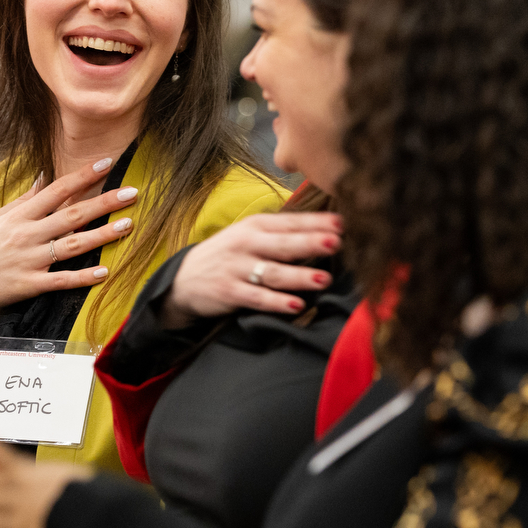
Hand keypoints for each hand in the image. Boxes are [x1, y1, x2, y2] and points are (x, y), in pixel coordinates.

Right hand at [0, 157, 138, 380]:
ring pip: (73, 245)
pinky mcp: (28, 285)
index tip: (107, 163)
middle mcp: (26, 234)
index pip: (56, 189)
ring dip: (103, 235)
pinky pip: (61, 280)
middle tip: (133, 193)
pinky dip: (83, 277)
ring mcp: (29, 260)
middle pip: (72, 214)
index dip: (82, 176)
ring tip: (128, 225)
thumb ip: (24, 201)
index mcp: (19, 216)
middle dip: (104, 202)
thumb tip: (43, 177)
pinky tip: (105, 272)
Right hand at [160, 212, 342, 328]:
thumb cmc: (230, 255)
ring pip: (273, 272)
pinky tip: (297, 305)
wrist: (185, 278)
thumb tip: (326, 232)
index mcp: (256, 226)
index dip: (316, 222)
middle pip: (284, 244)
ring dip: (299, 276)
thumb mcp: (251, 236)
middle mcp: (247, 244)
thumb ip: (282, 234)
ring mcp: (237, 268)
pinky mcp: (229, 292)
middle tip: (337, 244)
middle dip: (310, 242)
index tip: (342, 224)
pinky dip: (277, 302)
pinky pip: (257, 298)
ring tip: (324, 279)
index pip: (291, 222)